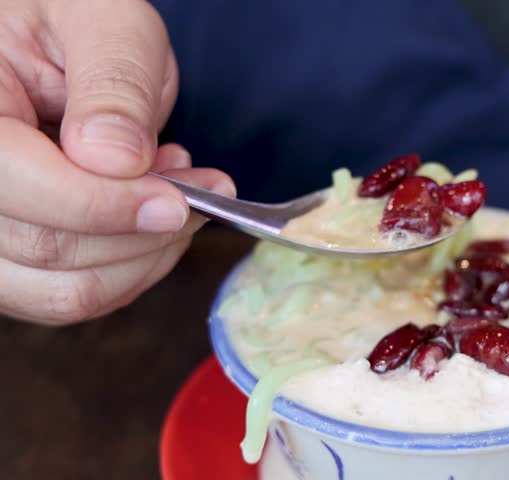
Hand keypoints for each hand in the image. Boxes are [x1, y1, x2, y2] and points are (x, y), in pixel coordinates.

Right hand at [0, 0, 234, 324]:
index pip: (16, 185)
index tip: (179, 201)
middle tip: (199, 189)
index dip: (106, 205)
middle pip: (45, 251)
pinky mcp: (15, 257)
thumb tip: (114, 160)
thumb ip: (112, 85)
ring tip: (174, 193)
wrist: (62, 42)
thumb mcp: (105, 22)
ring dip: (143, 256)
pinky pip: (73, 295)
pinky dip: (131, 267)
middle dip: (142, 232)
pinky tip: (149, 213)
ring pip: (61, 292)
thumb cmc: (75, 18)